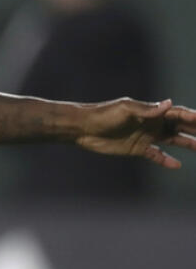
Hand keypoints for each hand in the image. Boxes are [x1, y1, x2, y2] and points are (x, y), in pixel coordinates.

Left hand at [75, 98, 195, 167]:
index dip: (193, 117)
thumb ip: (148, 109)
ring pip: (173, 140)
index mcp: (151, 112)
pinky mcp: (137, 149)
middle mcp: (152, 123)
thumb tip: (169, 103)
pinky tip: (177, 165)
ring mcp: (146, 136)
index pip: (178, 114)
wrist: (83, 128)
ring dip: (188, 144)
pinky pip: (156, 155)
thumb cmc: (103, 114)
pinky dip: (166, 160)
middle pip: (180, 127)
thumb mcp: (126, 109)